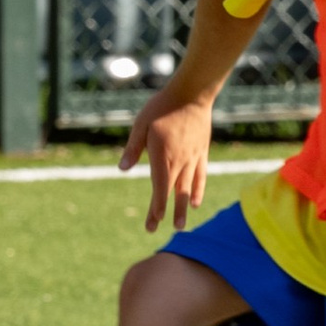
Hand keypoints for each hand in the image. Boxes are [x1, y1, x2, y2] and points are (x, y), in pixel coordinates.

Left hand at [121, 86, 215, 232]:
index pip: (159, 187)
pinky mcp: (202, 153)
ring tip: (180, 226)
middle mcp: (179, 161)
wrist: (192, 94)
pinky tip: (195, 203)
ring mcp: (193, 158)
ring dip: (183, 208)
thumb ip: (133, 148)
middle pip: (172, 192)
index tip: (153, 222)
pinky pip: (201, 176)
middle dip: (166, 212)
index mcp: (162, 155)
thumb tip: (123, 168)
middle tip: (159, 230)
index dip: (157, 206)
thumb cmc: (162, 106)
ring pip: (188, 188)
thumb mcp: (141, 124)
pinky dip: (198, 191)